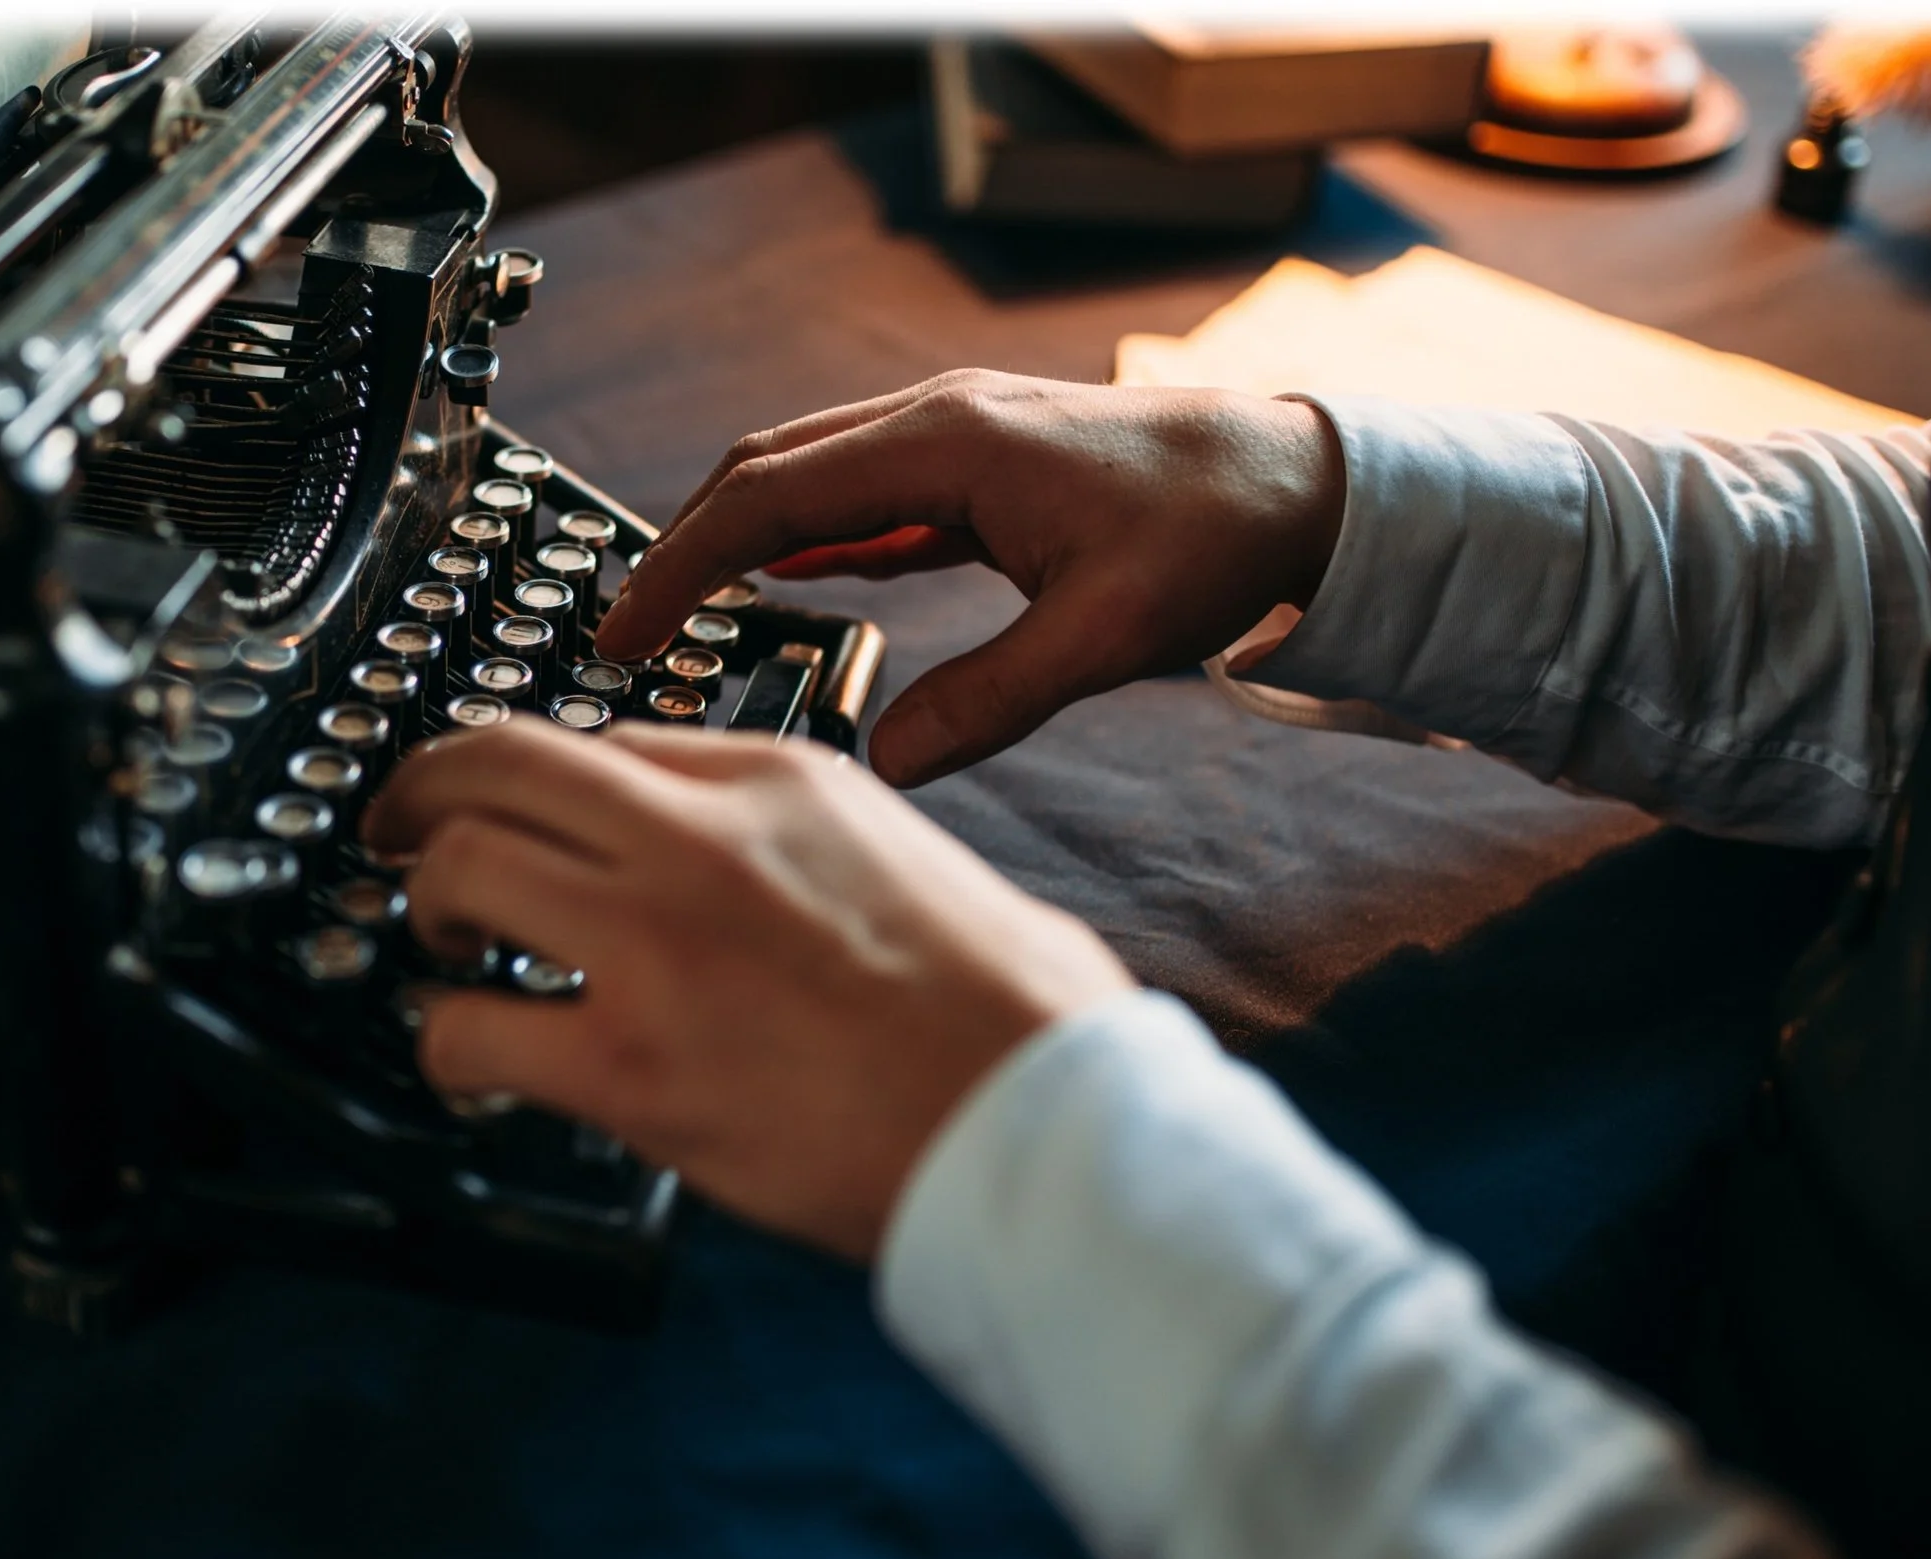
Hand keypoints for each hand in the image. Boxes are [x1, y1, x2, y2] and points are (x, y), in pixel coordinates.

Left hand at [362, 718, 1134, 1261]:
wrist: (1041, 1124)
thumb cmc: (1012, 1014)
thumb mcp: (906, 859)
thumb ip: (803, 839)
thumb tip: (741, 868)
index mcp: (779, 779)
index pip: (603, 739)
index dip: (532, 779)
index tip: (511, 811)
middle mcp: (702, 838)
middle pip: (495, 762)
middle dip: (421, 793)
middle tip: (400, 835)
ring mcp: (656, 946)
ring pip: (460, 866)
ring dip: (426, 906)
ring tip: (442, 949)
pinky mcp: (630, 1067)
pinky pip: (470, 1029)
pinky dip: (446, 1045)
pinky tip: (470, 1064)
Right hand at [594, 371, 1345, 788]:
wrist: (1306, 482)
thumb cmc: (1221, 534)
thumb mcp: (1108, 634)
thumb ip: (992, 700)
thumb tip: (890, 764)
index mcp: (949, 446)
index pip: (768, 499)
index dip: (681, 566)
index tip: (624, 630)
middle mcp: (937, 423)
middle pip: (765, 470)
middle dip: (684, 545)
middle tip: (629, 633)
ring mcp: (958, 436)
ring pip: (809, 475)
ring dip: (740, 535)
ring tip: (689, 615)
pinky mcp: (982, 466)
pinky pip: (865, 494)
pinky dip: (810, 537)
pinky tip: (792, 583)